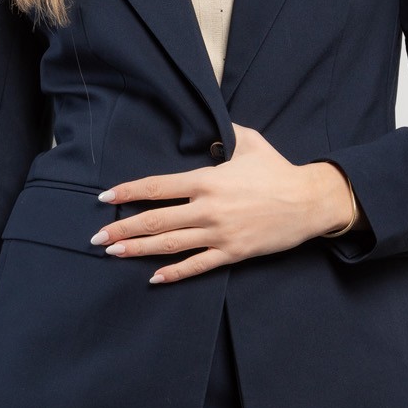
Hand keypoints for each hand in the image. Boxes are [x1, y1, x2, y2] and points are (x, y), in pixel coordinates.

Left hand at [89, 124, 356, 282]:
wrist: (310, 202)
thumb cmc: (279, 171)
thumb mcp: (251, 142)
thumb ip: (225, 134)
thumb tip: (209, 129)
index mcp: (207, 180)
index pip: (158, 187)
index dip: (128, 192)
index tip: (105, 197)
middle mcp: (208, 208)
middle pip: (156, 220)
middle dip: (123, 228)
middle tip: (97, 235)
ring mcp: (219, 233)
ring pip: (171, 243)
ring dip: (139, 249)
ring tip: (113, 253)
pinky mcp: (233, 252)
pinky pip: (198, 265)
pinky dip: (174, 273)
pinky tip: (154, 278)